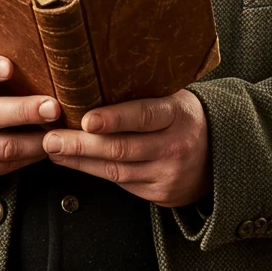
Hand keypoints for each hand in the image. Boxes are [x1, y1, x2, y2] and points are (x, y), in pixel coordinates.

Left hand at [43, 89, 210, 208]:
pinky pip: (122, 183)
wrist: (220, 155)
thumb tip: (95, 77)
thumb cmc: (184, 117)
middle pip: (122, 148)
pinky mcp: (161, 194)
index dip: (114, 119)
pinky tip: (74, 162)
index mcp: (178, 115)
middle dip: (81, 144)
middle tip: (51, 138)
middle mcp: (175, 146)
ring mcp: (169, 173)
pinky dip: (94, 172)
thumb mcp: (174, 97)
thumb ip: (144, 93)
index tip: (86, 119)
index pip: (144, 116)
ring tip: (53, 149)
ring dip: (79, 160)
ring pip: (116, 170)